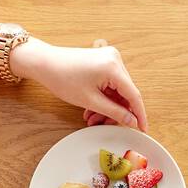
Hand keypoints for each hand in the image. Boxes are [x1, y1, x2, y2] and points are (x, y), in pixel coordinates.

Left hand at [12, 39, 148, 131]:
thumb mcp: (90, 101)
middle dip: (116, 111)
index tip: (143, 128)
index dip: (139, 115)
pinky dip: (104, 97)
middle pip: (125, 93)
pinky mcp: (103, 61)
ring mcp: (109, 59)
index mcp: (113, 67)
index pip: (134, 95)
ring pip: (117, 90)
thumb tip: (132, 120)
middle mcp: (115, 59)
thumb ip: (115, 112)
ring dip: (108, 106)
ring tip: (92, 117)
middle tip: (104, 124)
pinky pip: (110, 83)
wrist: (44, 63)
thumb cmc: (62, 78)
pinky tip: (93, 108)